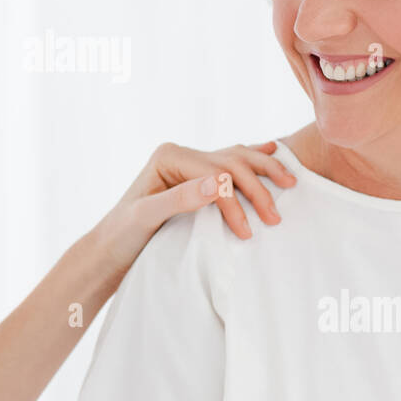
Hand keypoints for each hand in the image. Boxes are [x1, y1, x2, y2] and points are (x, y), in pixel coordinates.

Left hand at [90, 141, 296, 280]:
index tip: (247, 232)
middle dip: (256, 188)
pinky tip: (273, 150)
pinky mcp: (194, 177)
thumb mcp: (146, 218)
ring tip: (290, 182)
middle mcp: (179, 153)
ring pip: (235, 158)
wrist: (110, 249)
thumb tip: (221, 182)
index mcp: (168, 156)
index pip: (215, 174)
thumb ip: (181, 198)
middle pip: (230, 163)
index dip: (235, 200)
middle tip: (275, 217)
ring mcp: (188, 163)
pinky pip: (230, 163)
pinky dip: (253, 159)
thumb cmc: (123, 236)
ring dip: (263, 169)